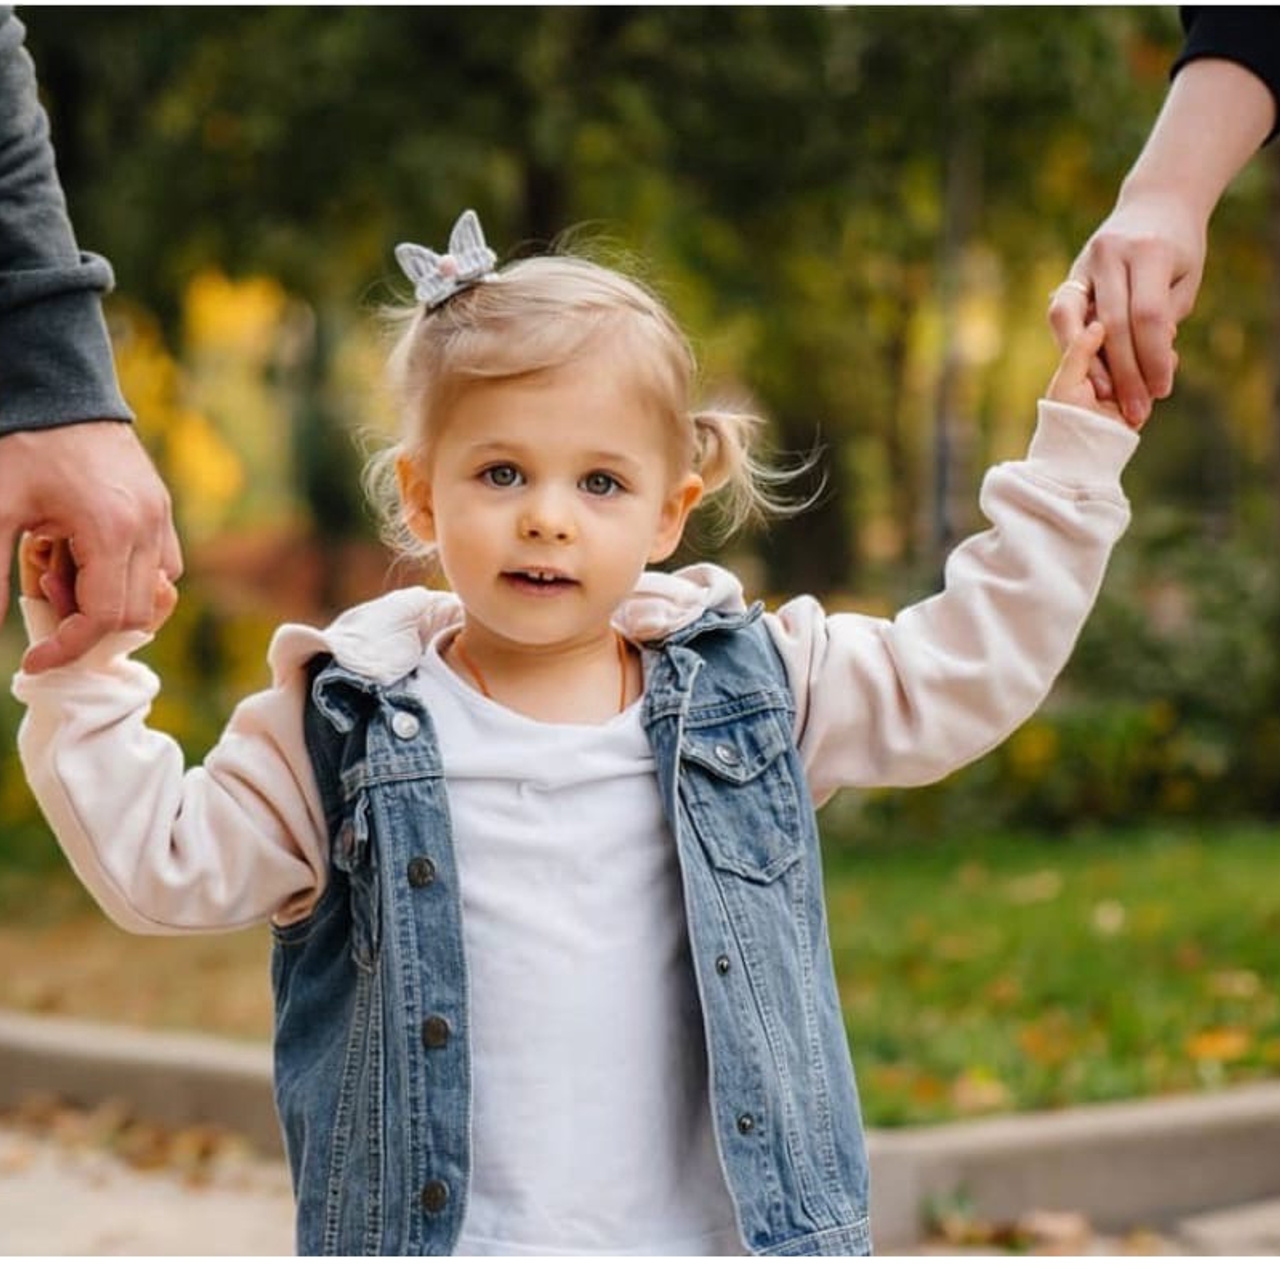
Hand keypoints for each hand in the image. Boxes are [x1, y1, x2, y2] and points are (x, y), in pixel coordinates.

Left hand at [0, 421, 182, 671]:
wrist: (57, 386)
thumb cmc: (21, 442)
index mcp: (112, 530)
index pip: (106, 618)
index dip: (70, 649)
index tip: (34, 660)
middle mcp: (149, 528)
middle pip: (136, 615)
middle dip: (87, 625)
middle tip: (41, 593)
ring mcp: (161, 517)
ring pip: (155, 594)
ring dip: (110, 600)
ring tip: (61, 568)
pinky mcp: (161, 508)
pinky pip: (160, 565)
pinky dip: (126, 577)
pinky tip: (84, 552)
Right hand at [1047, 189, 1204, 424]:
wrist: (1155, 203)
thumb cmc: (1178, 247)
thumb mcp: (1185, 279)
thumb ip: (1165, 318)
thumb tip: (1148, 363)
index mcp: (1149, 251)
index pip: (1147, 316)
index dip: (1153, 358)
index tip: (1162, 391)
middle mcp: (1110, 253)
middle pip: (1113, 324)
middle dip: (1125, 373)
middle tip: (1135, 410)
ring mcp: (1083, 262)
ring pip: (1075, 321)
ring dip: (1088, 363)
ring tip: (1103, 395)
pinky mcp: (1070, 273)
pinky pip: (1062, 315)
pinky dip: (1072, 345)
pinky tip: (1087, 369)